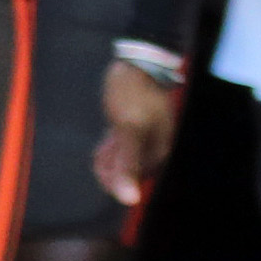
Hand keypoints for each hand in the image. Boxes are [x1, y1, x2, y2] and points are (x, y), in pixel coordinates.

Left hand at [93, 62, 179, 207]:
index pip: (130, 183)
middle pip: (123, 174)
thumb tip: (129, 200)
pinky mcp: (133, 129)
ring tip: (107, 135)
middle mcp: (153, 150)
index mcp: (156, 153)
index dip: (111, 175)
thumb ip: (128, 164)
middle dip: (108, 163)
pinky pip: (118, 150)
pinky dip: (108, 147)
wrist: (138, 60)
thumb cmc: (134, 93)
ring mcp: (143, 139)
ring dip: (107, 155)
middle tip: (108, 140)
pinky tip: (106, 138)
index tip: (105, 154)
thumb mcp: (128, 129)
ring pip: (118, 162)